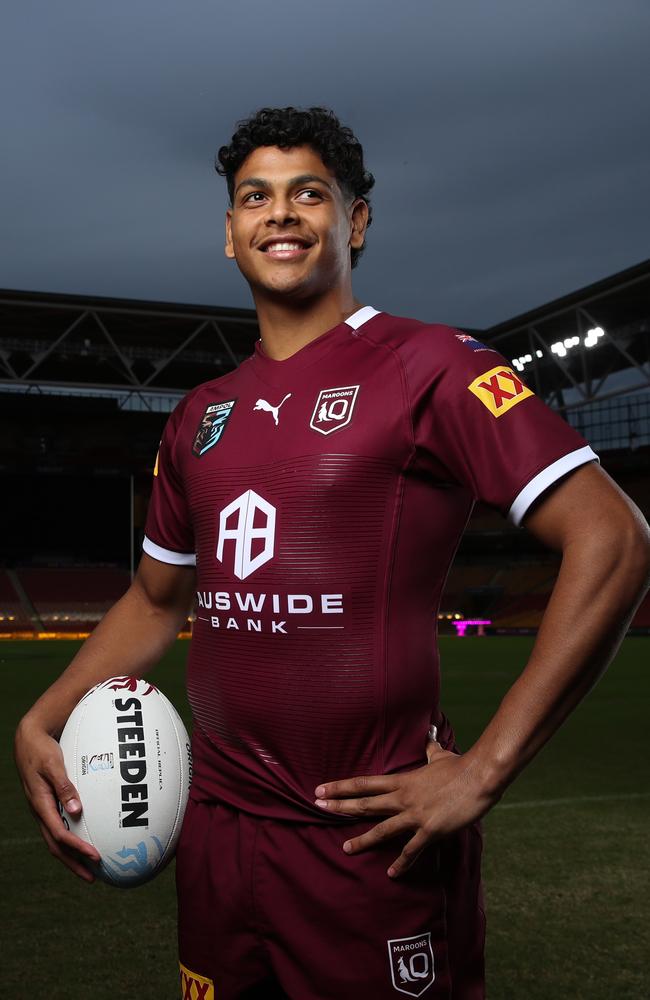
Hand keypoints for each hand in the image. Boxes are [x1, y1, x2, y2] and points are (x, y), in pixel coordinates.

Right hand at [14, 716, 100, 881]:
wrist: (28, 740)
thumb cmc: (42, 750)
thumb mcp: (53, 765)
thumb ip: (64, 786)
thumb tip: (77, 811)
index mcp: (40, 805)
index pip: (60, 835)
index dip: (77, 848)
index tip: (96, 857)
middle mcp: (41, 812)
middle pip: (56, 846)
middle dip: (74, 863)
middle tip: (93, 878)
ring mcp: (43, 810)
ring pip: (56, 840)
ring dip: (72, 856)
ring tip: (90, 867)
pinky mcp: (48, 804)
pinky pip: (59, 828)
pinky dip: (71, 839)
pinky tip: (84, 840)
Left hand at [314, 735, 498, 878]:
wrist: (479, 776)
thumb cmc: (460, 765)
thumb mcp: (440, 755)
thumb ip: (430, 748)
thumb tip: (429, 735)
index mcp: (403, 780)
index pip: (364, 783)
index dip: (341, 787)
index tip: (321, 789)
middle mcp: (403, 798)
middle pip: (365, 803)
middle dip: (340, 807)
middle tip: (317, 809)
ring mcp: (415, 815)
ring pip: (382, 829)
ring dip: (363, 840)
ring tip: (345, 849)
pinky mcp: (430, 830)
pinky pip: (411, 850)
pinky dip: (401, 863)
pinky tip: (391, 874)